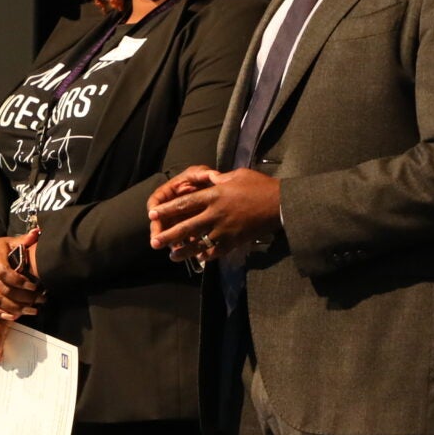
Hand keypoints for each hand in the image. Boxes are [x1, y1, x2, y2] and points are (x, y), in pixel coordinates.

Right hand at [0, 234, 44, 323]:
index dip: (21, 282)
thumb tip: (37, 233)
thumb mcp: (9, 242)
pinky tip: (13, 317)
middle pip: (5, 291)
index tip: (35, 286)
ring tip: (32, 311)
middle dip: (24, 298)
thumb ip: (23, 240)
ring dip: (15, 309)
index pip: (6, 274)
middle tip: (41, 300)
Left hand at [149, 166, 279, 262]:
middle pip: (187, 226)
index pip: (185, 203)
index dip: (167, 209)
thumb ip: (220, 180)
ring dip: (184, 251)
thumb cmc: (259, 186)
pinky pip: (216, 251)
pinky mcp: (235, 241)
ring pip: (199, 243)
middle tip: (155, 242)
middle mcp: (216, 213)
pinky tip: (198, 258)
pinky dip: (206, 256)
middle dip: (169, 235)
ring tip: (172, 257)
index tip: (153, 214)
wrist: (281, 204)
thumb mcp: (237, 175)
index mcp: (215, 195)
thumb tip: (210, 179)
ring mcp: (225, 230)